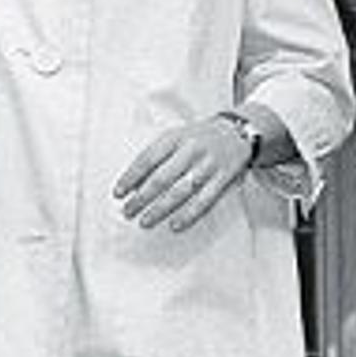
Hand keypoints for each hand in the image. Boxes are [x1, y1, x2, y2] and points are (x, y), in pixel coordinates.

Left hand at [112, 114, 254, 232]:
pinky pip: (204, 200)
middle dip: (142, 198)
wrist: (237, 130)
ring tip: (145, 221)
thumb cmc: (199, 136)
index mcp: (175, 137)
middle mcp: (191, 150)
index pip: (148, 158)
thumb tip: (134, 182)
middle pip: (162, 178)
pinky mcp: (222, 178)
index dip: (131, 177)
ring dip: (160, 209)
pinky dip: (189, 215)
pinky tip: (175, 225)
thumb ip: (157, 154)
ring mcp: (208, 165)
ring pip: (180, 191)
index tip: (118, 193)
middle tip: (127, 211)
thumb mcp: (176, 135)